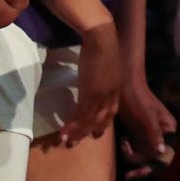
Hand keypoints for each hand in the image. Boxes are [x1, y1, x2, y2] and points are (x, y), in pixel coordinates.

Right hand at [55, 21, 122, 145]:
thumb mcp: (105, 66)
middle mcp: (111, 95)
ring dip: (77, 133)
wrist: (102, 38)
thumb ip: (101, 76)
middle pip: (101, 120)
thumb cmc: (103, 45)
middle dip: (88, 132)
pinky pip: (81, 115)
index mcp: (116, 88)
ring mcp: (102, 96)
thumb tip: (92, 79)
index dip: (102, 123)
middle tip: (76, 142)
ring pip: (89, 120)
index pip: (110, 112)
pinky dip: (72, 125)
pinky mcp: (90, 93)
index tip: (94, 132)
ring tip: (66, 142)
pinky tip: (63, 132)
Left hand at [117, 75, 176, 176]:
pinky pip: (136, 150)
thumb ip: (155, 134)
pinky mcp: (138, 134)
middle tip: (130, 176)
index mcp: (169, 128)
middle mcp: (161, 134)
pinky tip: (124, 143)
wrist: (124, 89)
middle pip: (156, 157)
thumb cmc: (139, 100)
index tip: (142, 171)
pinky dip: (129, 151)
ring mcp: (149, 135)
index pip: (166, 152)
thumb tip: (162, 152)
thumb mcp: (148, 116)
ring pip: (144, 155)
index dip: (157, 164)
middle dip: (143, 166)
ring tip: (124, 146)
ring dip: (133, 156)